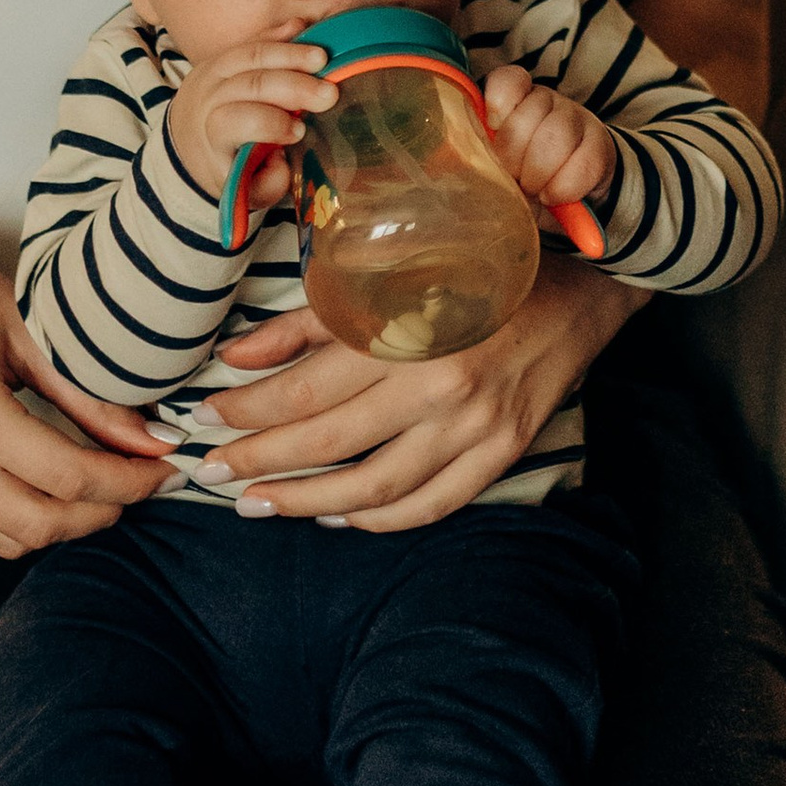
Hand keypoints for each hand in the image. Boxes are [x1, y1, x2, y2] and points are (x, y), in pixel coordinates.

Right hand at [0, 217, 170, 556]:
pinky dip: (20, 518)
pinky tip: (50, 485)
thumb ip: (87, 392)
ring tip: (103, 487)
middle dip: (104, 512)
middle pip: (41, 524)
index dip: (129, 480)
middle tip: (142, 482)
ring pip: (6, 539)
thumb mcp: (26, 326)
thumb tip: (151, 438)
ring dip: (62, 524)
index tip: (167, 465)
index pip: (68, 477)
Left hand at [166, 37, 338, 201]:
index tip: (300, 132)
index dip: (269, 124)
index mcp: (212, 134)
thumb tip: (283, 166)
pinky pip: (254, 40)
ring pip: (251, 55)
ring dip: (290, 54)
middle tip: (329, 94)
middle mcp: (209, 98)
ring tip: (323, 58)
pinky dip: (279, 35)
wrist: (190, 140)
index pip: (236, 121)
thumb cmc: (229, 166)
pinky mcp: (227, 54)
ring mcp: (216, 71)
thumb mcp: (244, 188)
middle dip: (292, 87)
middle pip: (250, 84)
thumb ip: (264, 184)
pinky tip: (304, 29)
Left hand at [203, 249, 635, 530]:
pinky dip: (377, 518)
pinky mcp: (503, 452)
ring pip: (373, 488)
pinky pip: (430, 506)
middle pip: (327, 443)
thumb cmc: (477, 267)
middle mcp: (441, 383)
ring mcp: (476, 426)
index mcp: (408, 328)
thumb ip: (311, 321)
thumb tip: (237, 358)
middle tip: (209, 472)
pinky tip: (337, 514)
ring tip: (256, 504)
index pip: (304, 388)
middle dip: (256, 462)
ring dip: (304, 502)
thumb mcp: (392, 275)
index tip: (202, 420)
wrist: (583, 286)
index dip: (245, 410)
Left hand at [474, 62, 615, 211]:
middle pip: (525, 119)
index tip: (493, 127)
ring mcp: (576, 119)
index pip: (508, 81)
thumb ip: (478, 154)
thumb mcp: (496, 161)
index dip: (498, 104)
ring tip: (532, 189)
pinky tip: (553, 195)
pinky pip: (583, 164)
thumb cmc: (522, 172)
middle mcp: (546, 101)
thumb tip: (453, 164)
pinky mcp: (600, 146)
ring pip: (555, 137)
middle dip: (513, 159)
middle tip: (512, 178)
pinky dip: (563, 187)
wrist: (571, 187)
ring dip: (538, 174)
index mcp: (515, 99)